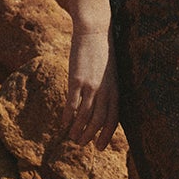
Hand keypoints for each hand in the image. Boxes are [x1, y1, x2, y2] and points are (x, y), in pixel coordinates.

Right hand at [63, 19, 118, 148]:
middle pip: (98, 121)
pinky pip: (72, 104)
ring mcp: (91, 86)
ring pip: (85, 116)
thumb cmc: (103, 53)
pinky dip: (67, 116)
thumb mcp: (112, 74)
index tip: (99, 147)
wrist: (94, 32)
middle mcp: (105, 90)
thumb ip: (109, 91)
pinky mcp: (76, 80)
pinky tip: (63, 123)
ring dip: (77, 129)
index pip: (113, 119)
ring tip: (71, 137)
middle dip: (89, 135)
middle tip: (81, 144)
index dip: (106, 135)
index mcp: (116, 90)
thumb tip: (102, 107)